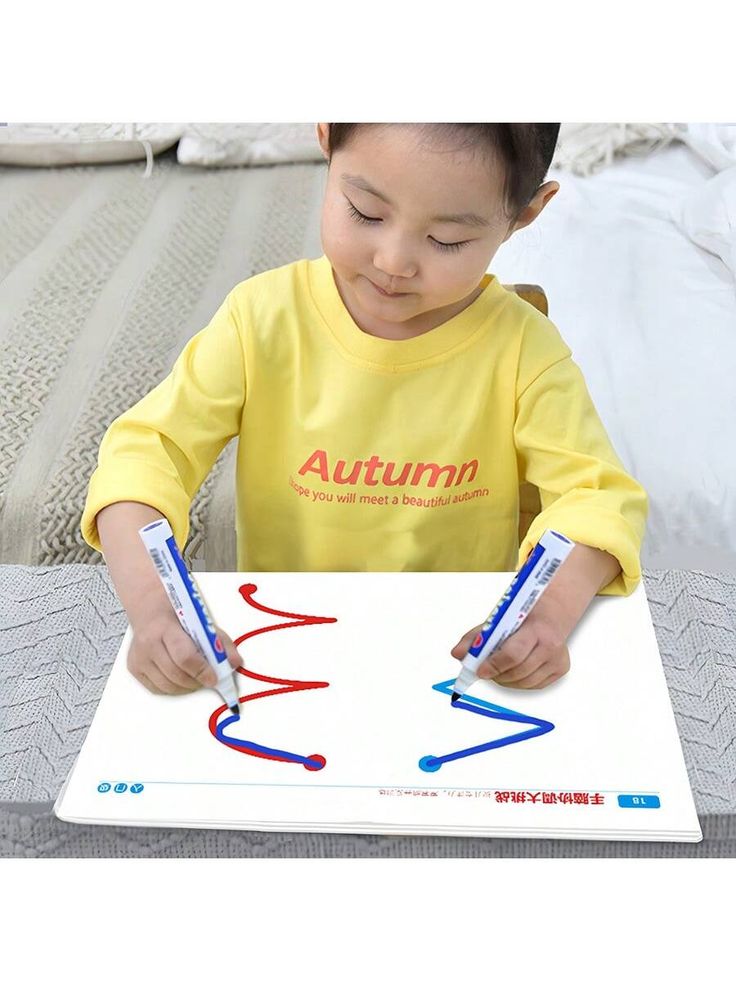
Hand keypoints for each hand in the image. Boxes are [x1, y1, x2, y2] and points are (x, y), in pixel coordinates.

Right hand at [128, 608, 242, 695]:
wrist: (149, 608)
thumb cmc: (176, 613)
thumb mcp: (201, 620)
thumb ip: (220, 642)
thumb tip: (235, 663)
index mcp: (165, 627)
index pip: (184, 656)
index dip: (201, 671)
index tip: (214, 678)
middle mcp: (148, 643)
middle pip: (176, 674)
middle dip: (196, 681)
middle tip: (208, 680)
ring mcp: (138, 657)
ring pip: (166, 685)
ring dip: (186, 687)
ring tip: (197, 679)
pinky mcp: (134, 668)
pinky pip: (156, 688)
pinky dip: (172, 688)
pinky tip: (181, 679)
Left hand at [450, 607, 569, 689]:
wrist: (550, 615)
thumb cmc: (520, 618)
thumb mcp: (497, 622)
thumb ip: (474, 638)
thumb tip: (456, 654)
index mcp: (535, 629)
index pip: (513, 654)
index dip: (494, 665)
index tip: (480, 671)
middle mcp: (551, 645)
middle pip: (519, 671)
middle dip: (497, 675)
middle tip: (485, 672)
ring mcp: (558, 659)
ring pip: (525, 683)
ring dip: (506, 680)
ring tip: (498, 670)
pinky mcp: (561, 670)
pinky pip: (534, 686)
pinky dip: (519, 682)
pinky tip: (514, 671)